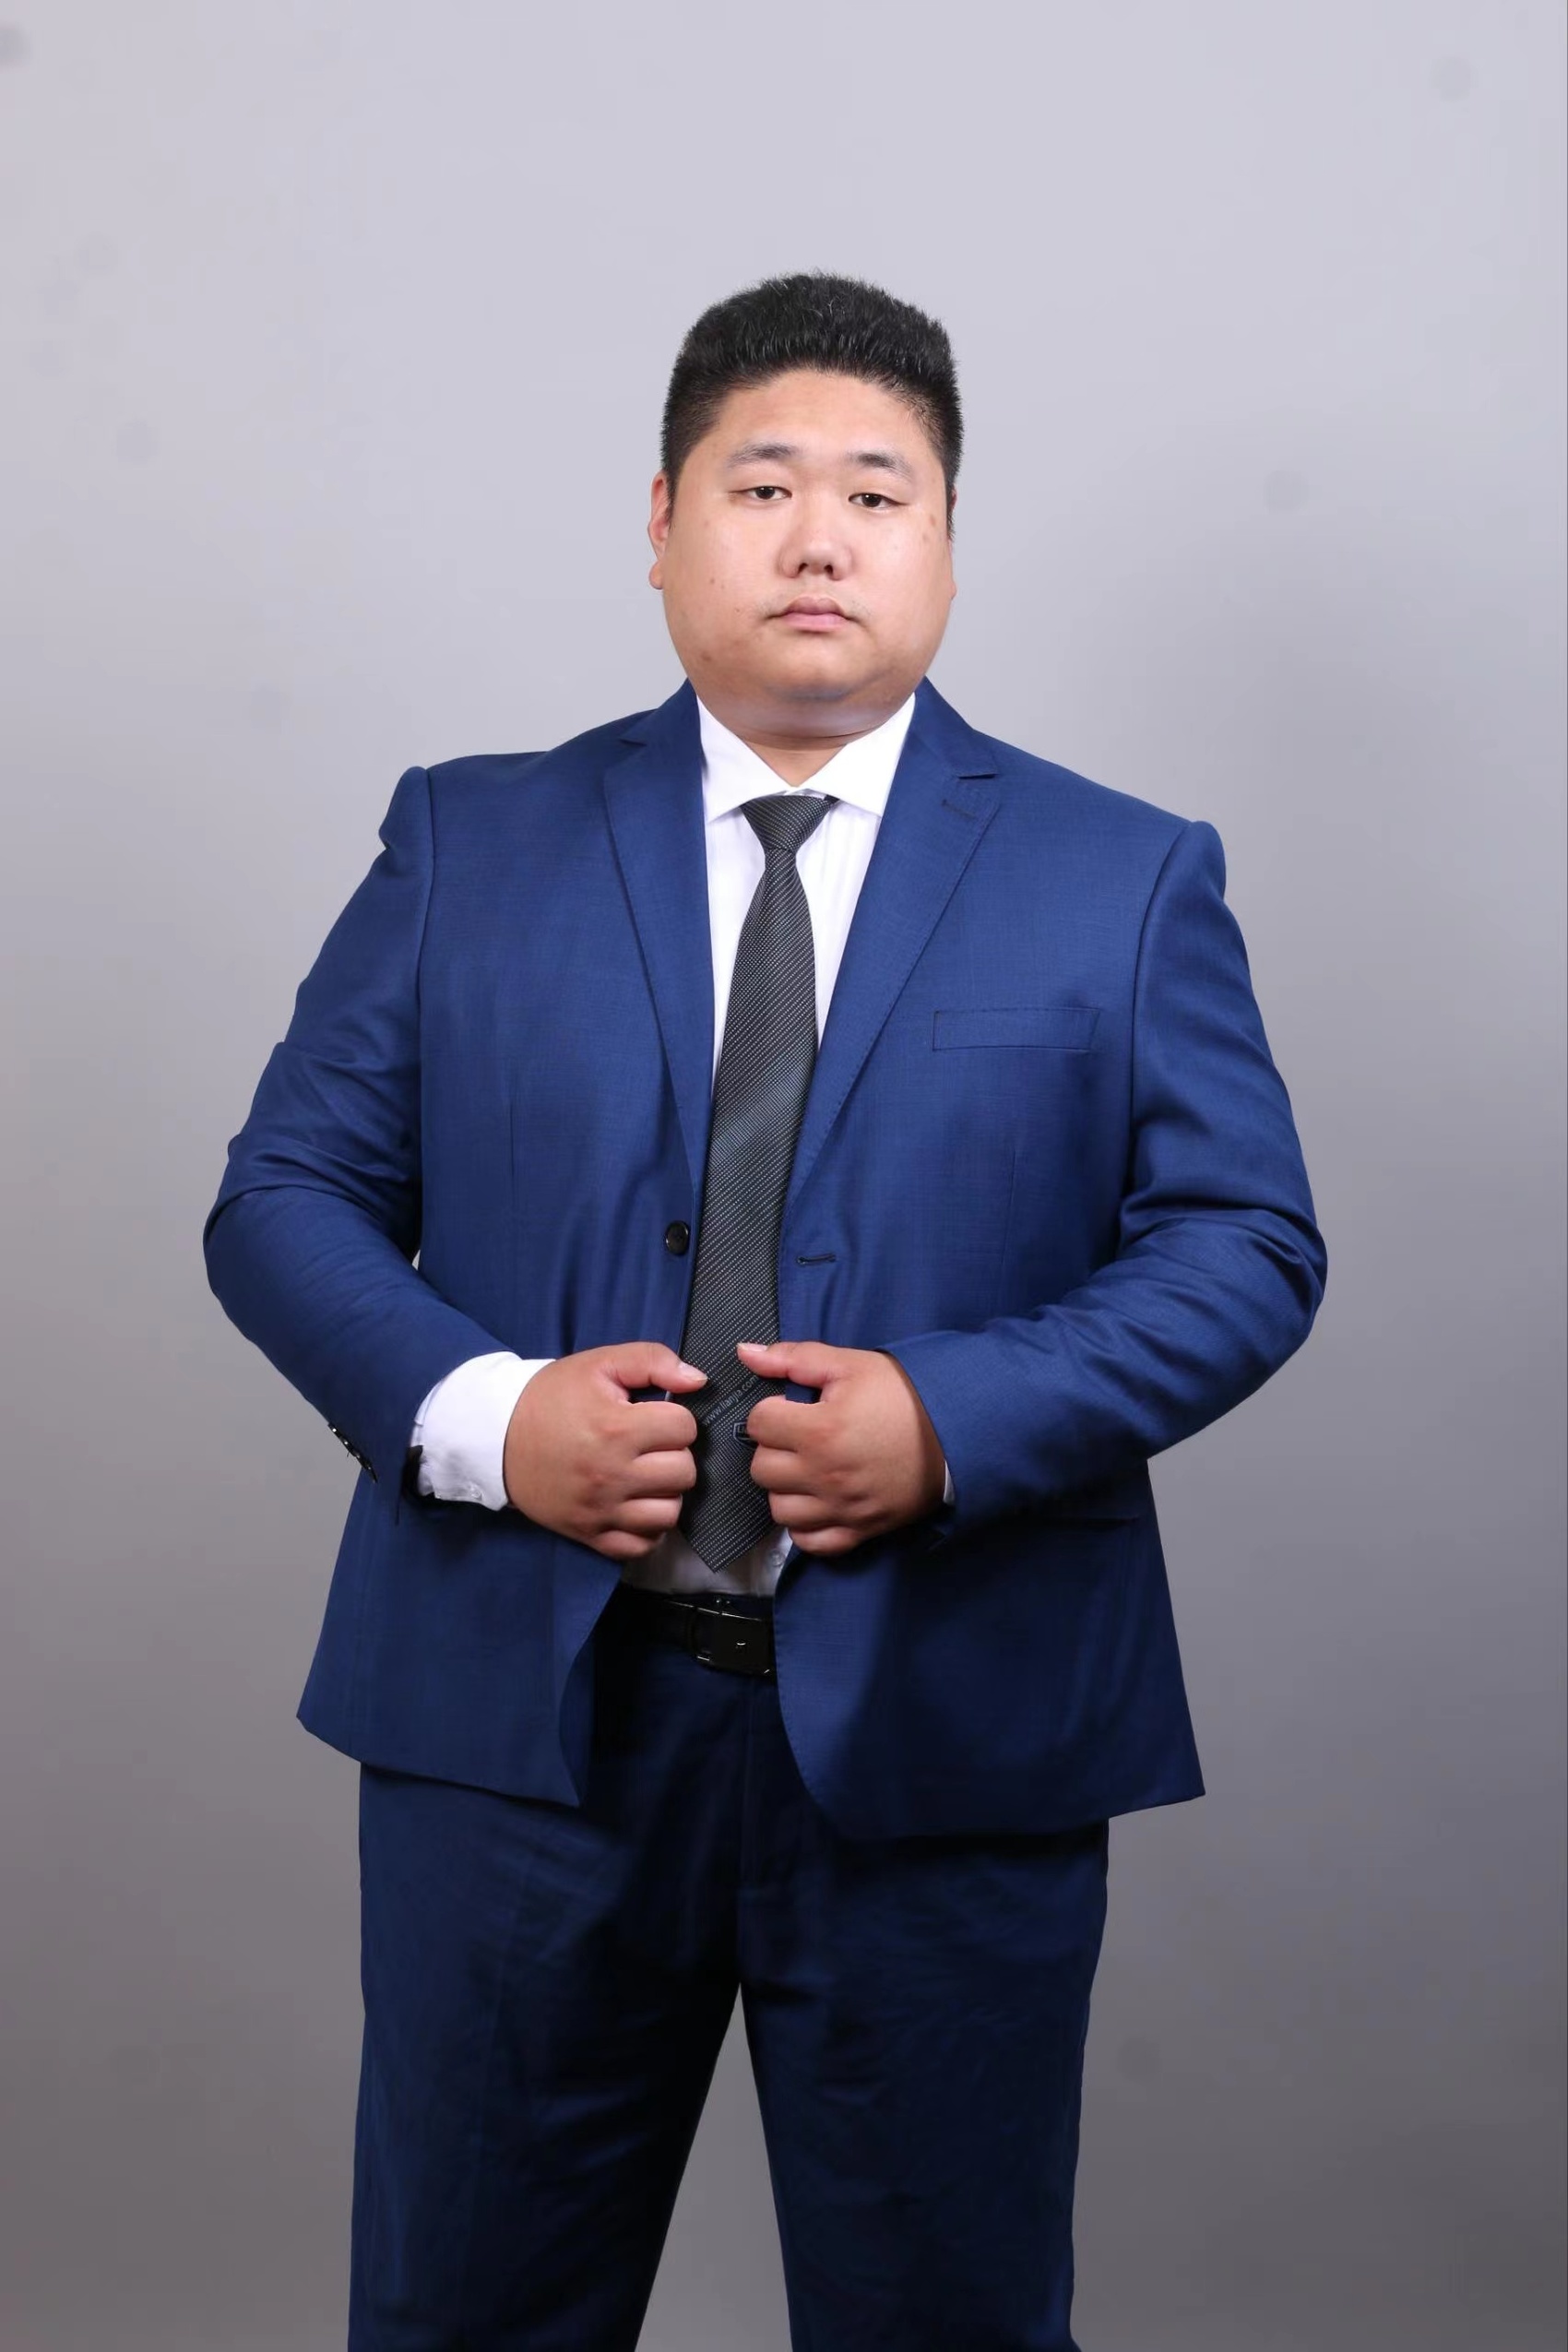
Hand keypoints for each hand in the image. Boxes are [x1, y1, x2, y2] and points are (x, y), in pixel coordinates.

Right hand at [503, 1342, 705, 1559]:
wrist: (496, 1436)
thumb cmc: (552, 1397)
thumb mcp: (599, 1363)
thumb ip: (653, 1361)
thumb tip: (697, 1381)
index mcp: (616, 1428)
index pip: (685, 1429)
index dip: (675, 1417)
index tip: (653, 1416)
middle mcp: (611, 1474)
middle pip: (684, 1472)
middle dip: (675, 1453)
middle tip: (651, 1445)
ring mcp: (601, 1510)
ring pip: (670, 1513)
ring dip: (666, 1492)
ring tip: (647, 1475)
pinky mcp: (590, 1534)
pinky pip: (642, 1545)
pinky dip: (648, 1528)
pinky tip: (637, 1504)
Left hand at [736, 1339, 947, 1557]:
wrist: (959, 1431)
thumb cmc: (905, 1395)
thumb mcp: (851, 1365)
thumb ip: (793, 1358)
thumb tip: (745, 1353)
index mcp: (818, 1430)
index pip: (758, 1423)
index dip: (771, 1410)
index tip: (793, 1408)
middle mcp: (823, 1475)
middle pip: (761, 1469)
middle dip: (774, 1448)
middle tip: (800, 1436)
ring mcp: (841, 1508)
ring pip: (778, 1509)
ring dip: (786, 1488)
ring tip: (807, 1469)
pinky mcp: (859, 1530)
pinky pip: (810, 1543)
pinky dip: (806, 1527)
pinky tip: (817, 1503)